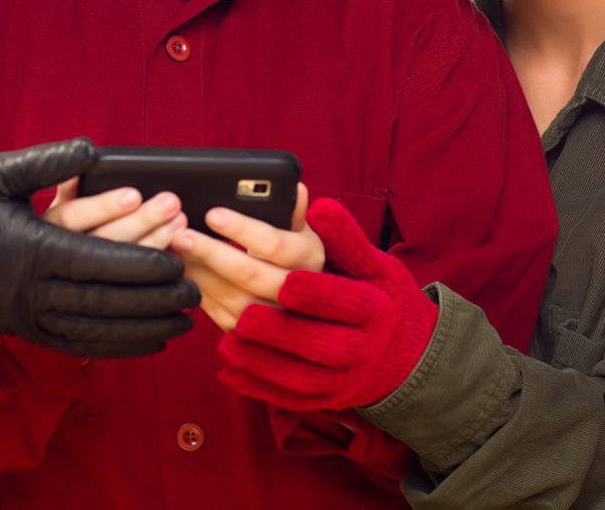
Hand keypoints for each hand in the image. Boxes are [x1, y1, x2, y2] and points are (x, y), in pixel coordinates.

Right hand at [0, 137, 198, 356]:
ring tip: (184, 320)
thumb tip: (93, 149)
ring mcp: (31, 316)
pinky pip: (82, 345)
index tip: (177, 263)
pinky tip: (152, 341)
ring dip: (145, 326)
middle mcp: (32, 289)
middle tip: (194, 291)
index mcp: (31, 247)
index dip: (141, 264)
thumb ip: (47, 161)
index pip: (97, 259)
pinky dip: (121, 346)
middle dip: (154, 298)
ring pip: (98, 328)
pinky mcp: (31, 332)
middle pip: (105, 298)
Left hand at [168, 184, 323, 330]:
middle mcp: (294, 292)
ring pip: (231, 297)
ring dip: (199, 272)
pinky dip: (197, 290)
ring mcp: (272, 318)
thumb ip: (292, 211)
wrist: (301, 303)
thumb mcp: (300, 230)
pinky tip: (181, 271)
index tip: (213, 214)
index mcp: (308, 258)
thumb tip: (293, 188)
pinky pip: (219, 312)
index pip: (274, 244)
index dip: (243, 229)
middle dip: (212, 253)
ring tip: (175, 250)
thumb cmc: (293, 255)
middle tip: (181, 235)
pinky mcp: (248, 333)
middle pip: (249, 274)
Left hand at [216, 198, 437, 409]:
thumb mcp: (376, 265)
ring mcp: (336, 379)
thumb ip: (346, 238)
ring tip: (198, 300)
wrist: (408, 361)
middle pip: (290, 326)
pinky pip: (279, 392)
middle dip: (242, 293)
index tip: (233, 232)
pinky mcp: (321, 399)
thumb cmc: (383, 300)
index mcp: (369, 308)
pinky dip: (249, 377)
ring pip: (279, 363)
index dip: (278, 263)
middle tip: (196, 260)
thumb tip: (317, 205)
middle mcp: (354, 347)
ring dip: (235, 334)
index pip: (319, 287)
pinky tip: (223, 355)